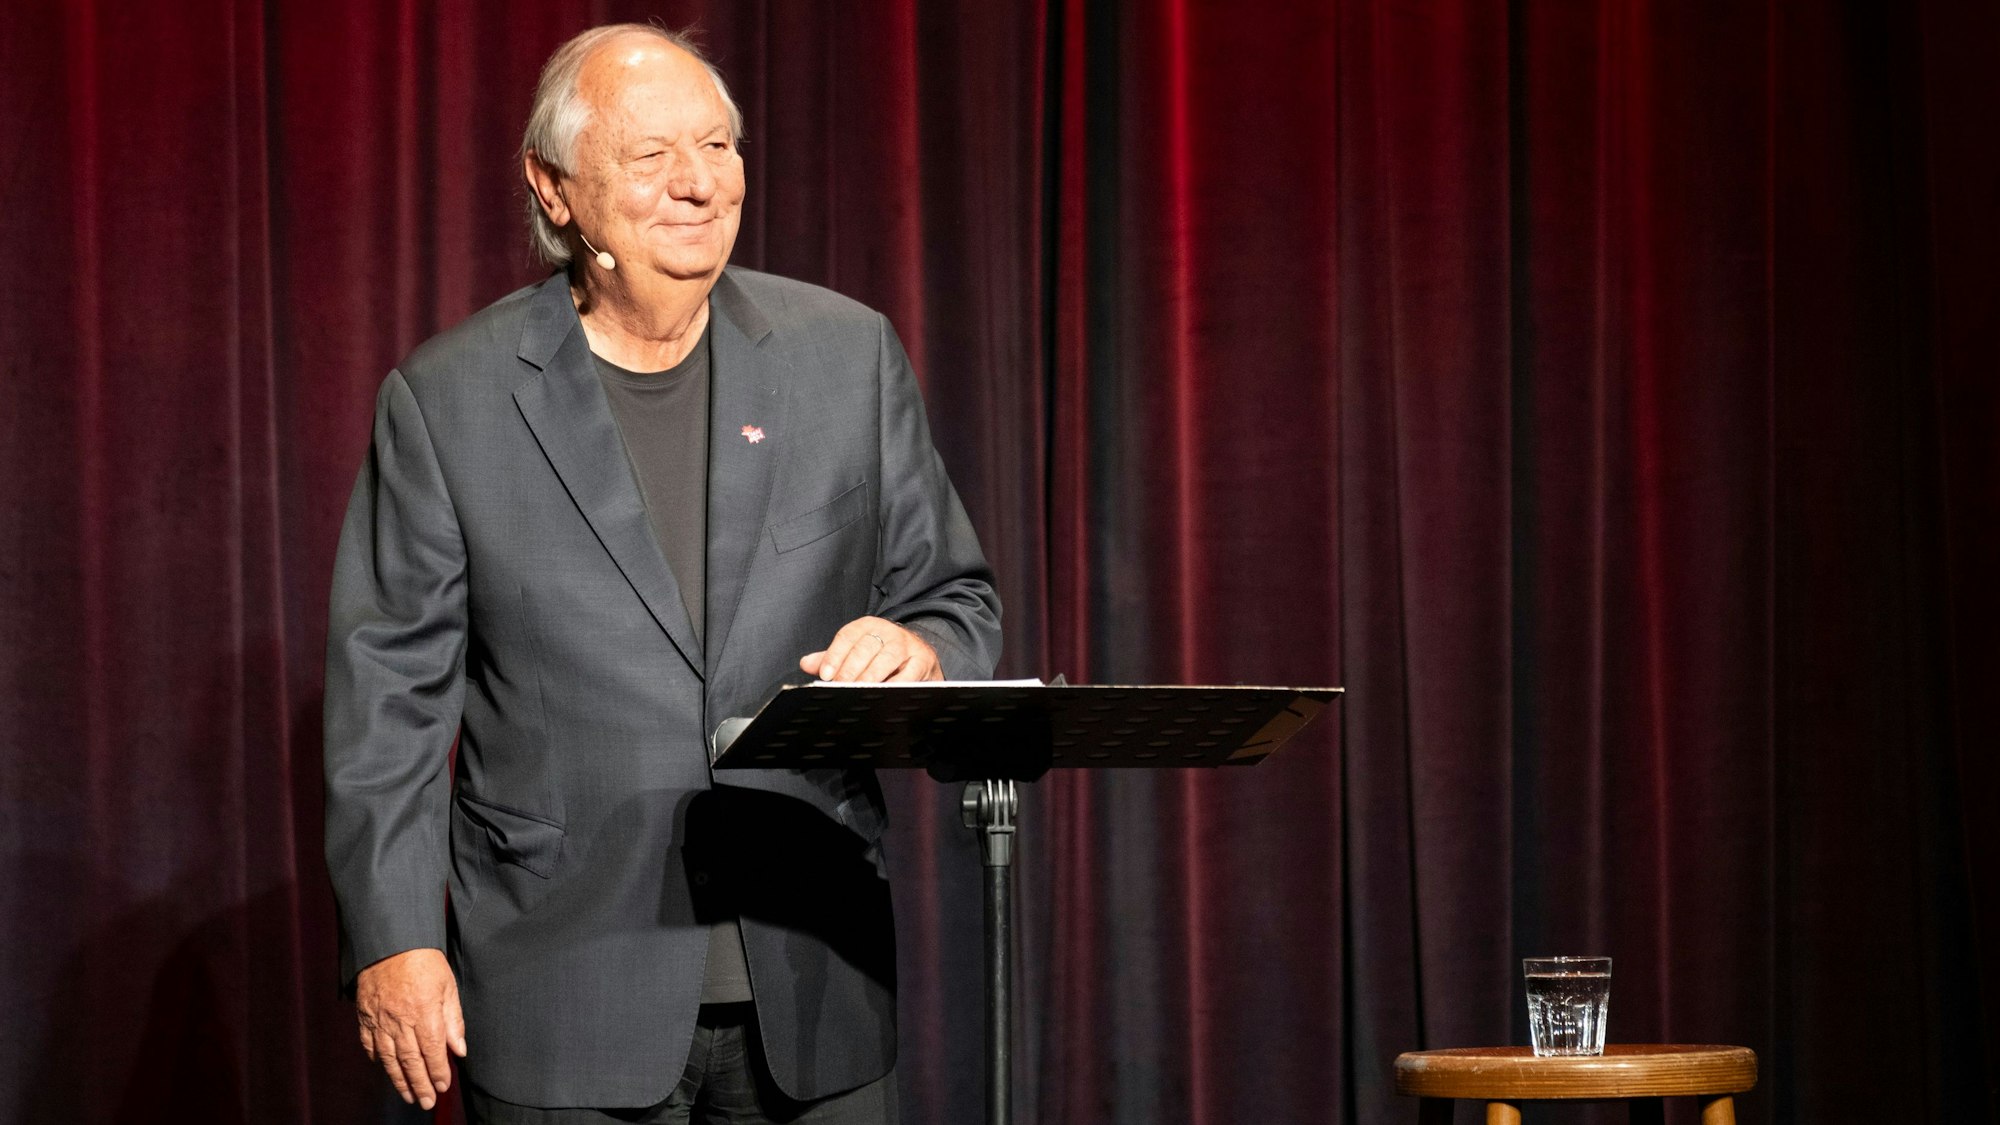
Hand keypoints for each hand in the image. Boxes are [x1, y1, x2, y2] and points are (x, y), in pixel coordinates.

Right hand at [354, 947, 466, 1109]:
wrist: (389, 942)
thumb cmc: (423, 960)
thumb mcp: (447, 985)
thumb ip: (453, 1020)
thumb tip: (459, 1049)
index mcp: (424, 1012)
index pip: (433, 1051)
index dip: (438, 1072)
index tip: (443, 1086)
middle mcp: (400, 1021)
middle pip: (411, 1061)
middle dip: (420, 1084)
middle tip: (426, 1102)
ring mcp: (380, 1020)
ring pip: (389, 1058)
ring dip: (399, 1080)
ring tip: (408, 1095)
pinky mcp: (365, 1015)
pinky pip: (370, 1044)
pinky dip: (378, 1059)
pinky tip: (386, 1069)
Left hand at [800, 617, 943, 682]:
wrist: (920, 653)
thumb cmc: (882, 654)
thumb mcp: (857, 650)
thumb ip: (832, 658)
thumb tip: (806, 663)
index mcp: (868, 626)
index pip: (847, 636)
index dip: (834, 656)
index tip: (825, 675)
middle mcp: (888, 632)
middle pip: (865, 648)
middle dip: (850, 670)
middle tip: (840, 688)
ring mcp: (907, 646)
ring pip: (886, 660)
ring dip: (870, 678)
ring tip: (859, 692)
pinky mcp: (923, 661)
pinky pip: (908, 675)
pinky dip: (895, 686)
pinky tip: (884, 695)